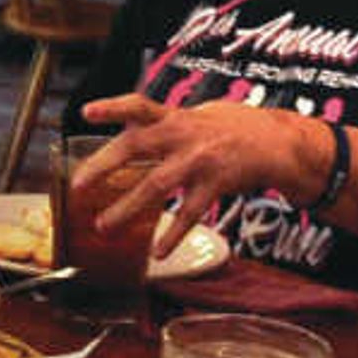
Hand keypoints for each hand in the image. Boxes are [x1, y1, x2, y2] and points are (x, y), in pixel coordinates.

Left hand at [77, 92, 327, 255]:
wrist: (280, 141)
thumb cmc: (234, 129)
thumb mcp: (198, 116)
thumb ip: (164, 124)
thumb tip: (128, 129)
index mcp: (176, 117)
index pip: (139, 106)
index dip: (112, 108)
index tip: (85, 113)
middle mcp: (184, 134)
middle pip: (135, 146)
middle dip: (103, 165)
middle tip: (77, 185)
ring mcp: (200, 159)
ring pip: (156, 185)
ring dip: (126, 208)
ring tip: (103, 226)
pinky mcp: (217, 183)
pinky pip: (189, 213)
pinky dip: (173, 234)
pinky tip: (158, 251)